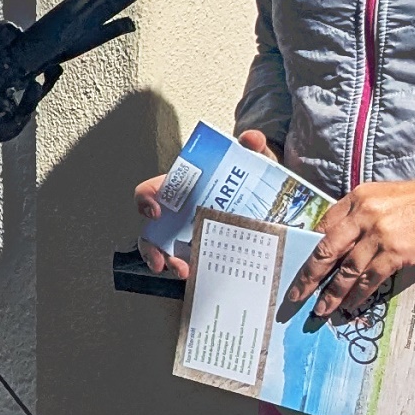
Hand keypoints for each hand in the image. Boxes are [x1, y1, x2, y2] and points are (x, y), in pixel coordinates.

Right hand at [135, 130, 279, 278]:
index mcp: (183, 188)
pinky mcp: (208, 250)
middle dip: (153, 248)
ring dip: (171, 264)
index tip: (155, 211)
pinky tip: (202, 276)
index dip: (146, 199)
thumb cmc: (248, 174)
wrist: (268, 194)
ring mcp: (191, 234)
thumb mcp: (250, 157)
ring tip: (185, 272)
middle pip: (153, 231)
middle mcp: (180, 213)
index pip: (151, 191)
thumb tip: (251, 139)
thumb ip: (252, 144)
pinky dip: (195, 271)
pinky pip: (193, 263)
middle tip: (163, 259)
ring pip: (168, 252)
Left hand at [285, 170, 414, 319]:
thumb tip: (339, 245)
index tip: (298, 268)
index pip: (323, 227)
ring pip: (346, 269)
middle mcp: (365, 213)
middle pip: (326, 250)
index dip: (308, 251)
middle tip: (295, 296)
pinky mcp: (398, 251)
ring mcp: (381, 233)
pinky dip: (358, 294)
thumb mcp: (387, 199)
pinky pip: (370, 278)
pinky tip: (350, 305)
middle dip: (308, 276)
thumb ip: (362, 216)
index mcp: (358, 197)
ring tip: (321, 310)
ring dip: (331, 294)